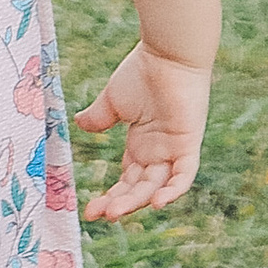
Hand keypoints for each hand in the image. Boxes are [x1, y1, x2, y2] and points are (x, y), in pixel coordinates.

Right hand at [71, 42, 210, 220]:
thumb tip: (79, 125)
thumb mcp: (113, 101)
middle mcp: (159, 153)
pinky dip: (173, 191)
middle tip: (97, 215)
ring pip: (157, 186)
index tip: (90, 211)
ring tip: (114, 212)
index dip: (111, 196)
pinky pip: (184, 175)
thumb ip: (99, 117)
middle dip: (119, 203)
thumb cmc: (142, 72)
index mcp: (142, 145)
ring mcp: (174, 150)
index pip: (127, 180)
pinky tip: (156, 204)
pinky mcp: (188, 143)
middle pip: (139, 188)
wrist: (166, 53)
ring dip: (137, 201)